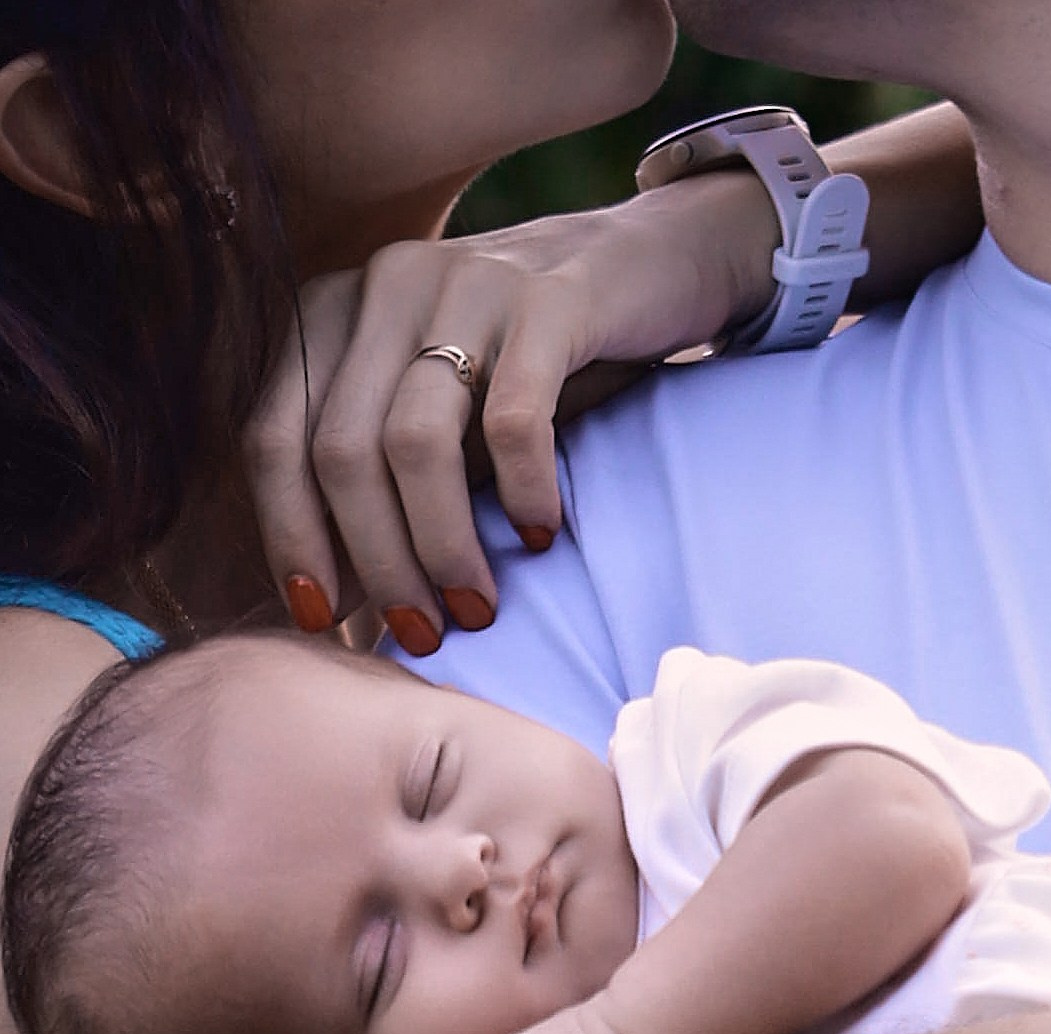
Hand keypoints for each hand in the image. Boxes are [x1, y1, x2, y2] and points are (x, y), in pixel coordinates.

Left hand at [243, 170, 776, 647]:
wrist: (654, 261)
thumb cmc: (532, 362)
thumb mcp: (440, 402)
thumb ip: (382, 470)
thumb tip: (336, 598)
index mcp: (335, 312)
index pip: (275, 438)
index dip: (290, 540)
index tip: (326, 621)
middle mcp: (386, 285)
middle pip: (341, 453)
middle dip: (377, 564)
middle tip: (421, 633)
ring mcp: (465, 284)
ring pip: (415, 443)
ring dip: (442, 546)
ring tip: (476, 608)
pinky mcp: (550, 299)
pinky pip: (514, 420)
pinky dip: (522, 493)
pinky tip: (541, 537)